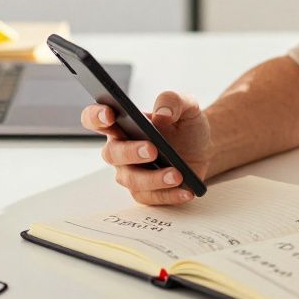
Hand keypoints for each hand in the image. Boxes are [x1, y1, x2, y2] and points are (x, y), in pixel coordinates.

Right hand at [80, 91, 210, 205]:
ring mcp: (130, 172)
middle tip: (152, 149)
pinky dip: (169, 195)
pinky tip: (186, 191)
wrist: (203, 150)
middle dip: (130, 152)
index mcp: (121, 124)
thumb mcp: (186, 105)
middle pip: (111, 153)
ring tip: (177, 174)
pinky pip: (151, 197)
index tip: (109, 115)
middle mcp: (120, 149)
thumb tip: (162, 113)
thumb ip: (173, 100)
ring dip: (154, 178)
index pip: (95, 118)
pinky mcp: (145, 192)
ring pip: (132, 179)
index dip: (96, 116)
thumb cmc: (186, 126)